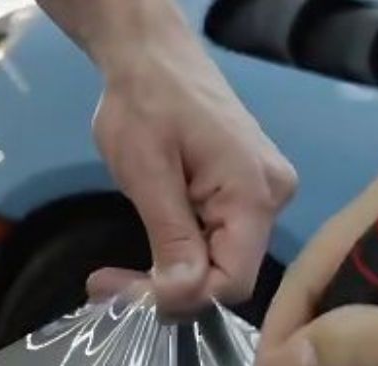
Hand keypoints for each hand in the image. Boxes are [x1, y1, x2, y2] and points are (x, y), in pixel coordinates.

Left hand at [81, 7, 294, 312]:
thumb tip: (180, 298)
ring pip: (221, 265)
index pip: (232, 283)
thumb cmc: (146, 101)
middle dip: (167, 290)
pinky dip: (181, 255)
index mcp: (254, 193)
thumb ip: (170, 237)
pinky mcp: (246, 195)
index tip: (121, 292)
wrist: (153, 55)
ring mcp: (263, 197)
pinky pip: (219, 244)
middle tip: (105, 285)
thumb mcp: (147, 171)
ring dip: (170, 274)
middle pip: (227, 277)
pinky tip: (148, 251)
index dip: (180, 299)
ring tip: (115, 274)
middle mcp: (272, 199)